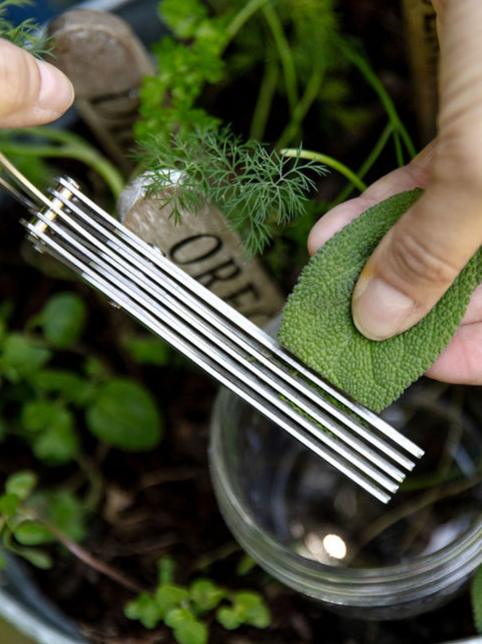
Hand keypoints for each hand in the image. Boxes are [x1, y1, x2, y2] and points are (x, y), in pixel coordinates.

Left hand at [308, 0, 481, 383]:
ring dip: (372, 259)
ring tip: (322, 278)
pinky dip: (375, 212)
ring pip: (437, 239)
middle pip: (469, 288)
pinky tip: (332, 232)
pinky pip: (423, 191)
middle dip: (398, 307)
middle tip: (339, 323)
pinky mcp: (471, 134)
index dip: (462, 355)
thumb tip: (381, 320)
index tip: (396, 363)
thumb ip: (434, 248)